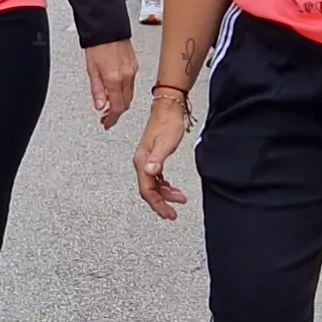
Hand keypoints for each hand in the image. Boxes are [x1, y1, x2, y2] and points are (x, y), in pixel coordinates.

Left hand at [84, 39, 136, 126]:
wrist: (107, 27)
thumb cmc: (97, 44)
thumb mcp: (91, 69)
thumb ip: (97, 90)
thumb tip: (100, 106)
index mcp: (115, 79)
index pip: (118, 107)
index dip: (112, 119)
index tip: (107, 123)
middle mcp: (127, 76)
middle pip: (126, 103)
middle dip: (116, 113)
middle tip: (106, 117)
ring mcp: (132, 70)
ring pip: (130, 94)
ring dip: (120, 103)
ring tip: (109, 105)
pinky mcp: (134, 65)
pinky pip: (131, 84)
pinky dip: (124, 92)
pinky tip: (116, 91)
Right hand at [132, 91, 191, 218]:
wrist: (168, 108)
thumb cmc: (167, 122)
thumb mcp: (165, 142)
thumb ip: (157, 158)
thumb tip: (149, 171)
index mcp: (142, 161)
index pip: (146, 190)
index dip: (157, 204)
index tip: (167, 213)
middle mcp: (142, 162)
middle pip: (149, 190)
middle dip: (161, 203)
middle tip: (172, 213)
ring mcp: (147, 160)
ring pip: (153, 185)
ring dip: (165, 195)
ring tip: (179, 199)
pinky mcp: (154, 158)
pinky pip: (157, 178)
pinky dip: (165, 186)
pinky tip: (172, 189)